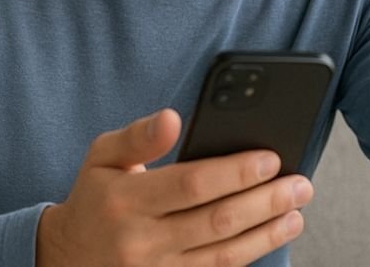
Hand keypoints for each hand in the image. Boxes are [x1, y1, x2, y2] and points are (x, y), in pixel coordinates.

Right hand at [36, 109, 312, 266]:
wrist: (68, 257)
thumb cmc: (95, 197)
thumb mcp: (102, 156)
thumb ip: (138, 135)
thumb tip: (173, 117)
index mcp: (125, 200)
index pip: (191, 184)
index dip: (235, 172)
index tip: (271, 158)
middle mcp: (140, 241)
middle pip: (216, 221)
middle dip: (265, 202)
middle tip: (301, 184)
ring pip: (222, 255)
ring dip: (267, 234)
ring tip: (296, 213)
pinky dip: (247, 257)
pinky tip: (270, 237)